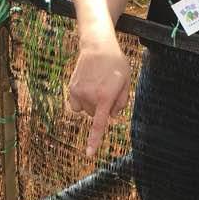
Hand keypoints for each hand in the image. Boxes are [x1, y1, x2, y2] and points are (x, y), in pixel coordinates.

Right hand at [68, 41, 130, 155]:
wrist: (97, 45)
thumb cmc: (116, 64)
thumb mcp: (126, 82)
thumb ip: (122, 102)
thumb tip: (110, 116)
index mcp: (105, 97)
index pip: (99, 124)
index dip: (94, 140)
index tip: (89, 153)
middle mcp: (89, 96)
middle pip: (95, 115)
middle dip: (101, 107)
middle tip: (107, 88)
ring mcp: (78, 92)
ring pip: (85, 110)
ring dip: (91, 103)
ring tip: (97, 84)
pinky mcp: (71, 88)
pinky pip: (75, 105)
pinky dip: (81, 101)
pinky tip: (86, 86)